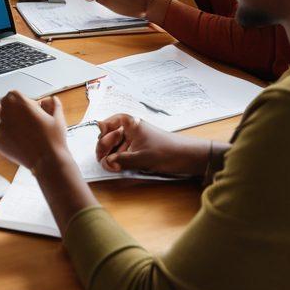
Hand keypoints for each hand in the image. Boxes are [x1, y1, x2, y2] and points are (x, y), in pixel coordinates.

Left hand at [0, 90, 69, 172]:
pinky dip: (4, 139)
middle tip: (25, 124)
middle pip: (4, 108)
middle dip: (12, 114)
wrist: (48, 160)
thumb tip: (52, 100)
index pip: (11, 96)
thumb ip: (54, 104)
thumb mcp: (57, 116)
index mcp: (17, 100)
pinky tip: (18, 143)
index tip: (26, 111)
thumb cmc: (53, 138)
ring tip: (23, 135)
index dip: (20, 104)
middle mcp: (5, 110)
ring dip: (8, 126)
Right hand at [95, 114, 209, 176]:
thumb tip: (106, 162)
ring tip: (111, 167)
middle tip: (102, 161)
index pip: (109, 122)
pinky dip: (120, 159)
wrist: (188, 157)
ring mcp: (136, 139)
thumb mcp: (141, 158)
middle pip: (111, 135)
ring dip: (112, 155)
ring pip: (117, 145)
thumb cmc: (165, 152)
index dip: (102, 133)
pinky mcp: (140, 148)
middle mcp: (132, 129)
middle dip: (105, 148)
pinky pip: (124, 152)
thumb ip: (121, 160)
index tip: (101, 145)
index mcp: (131, 124)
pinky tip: (119, 167)